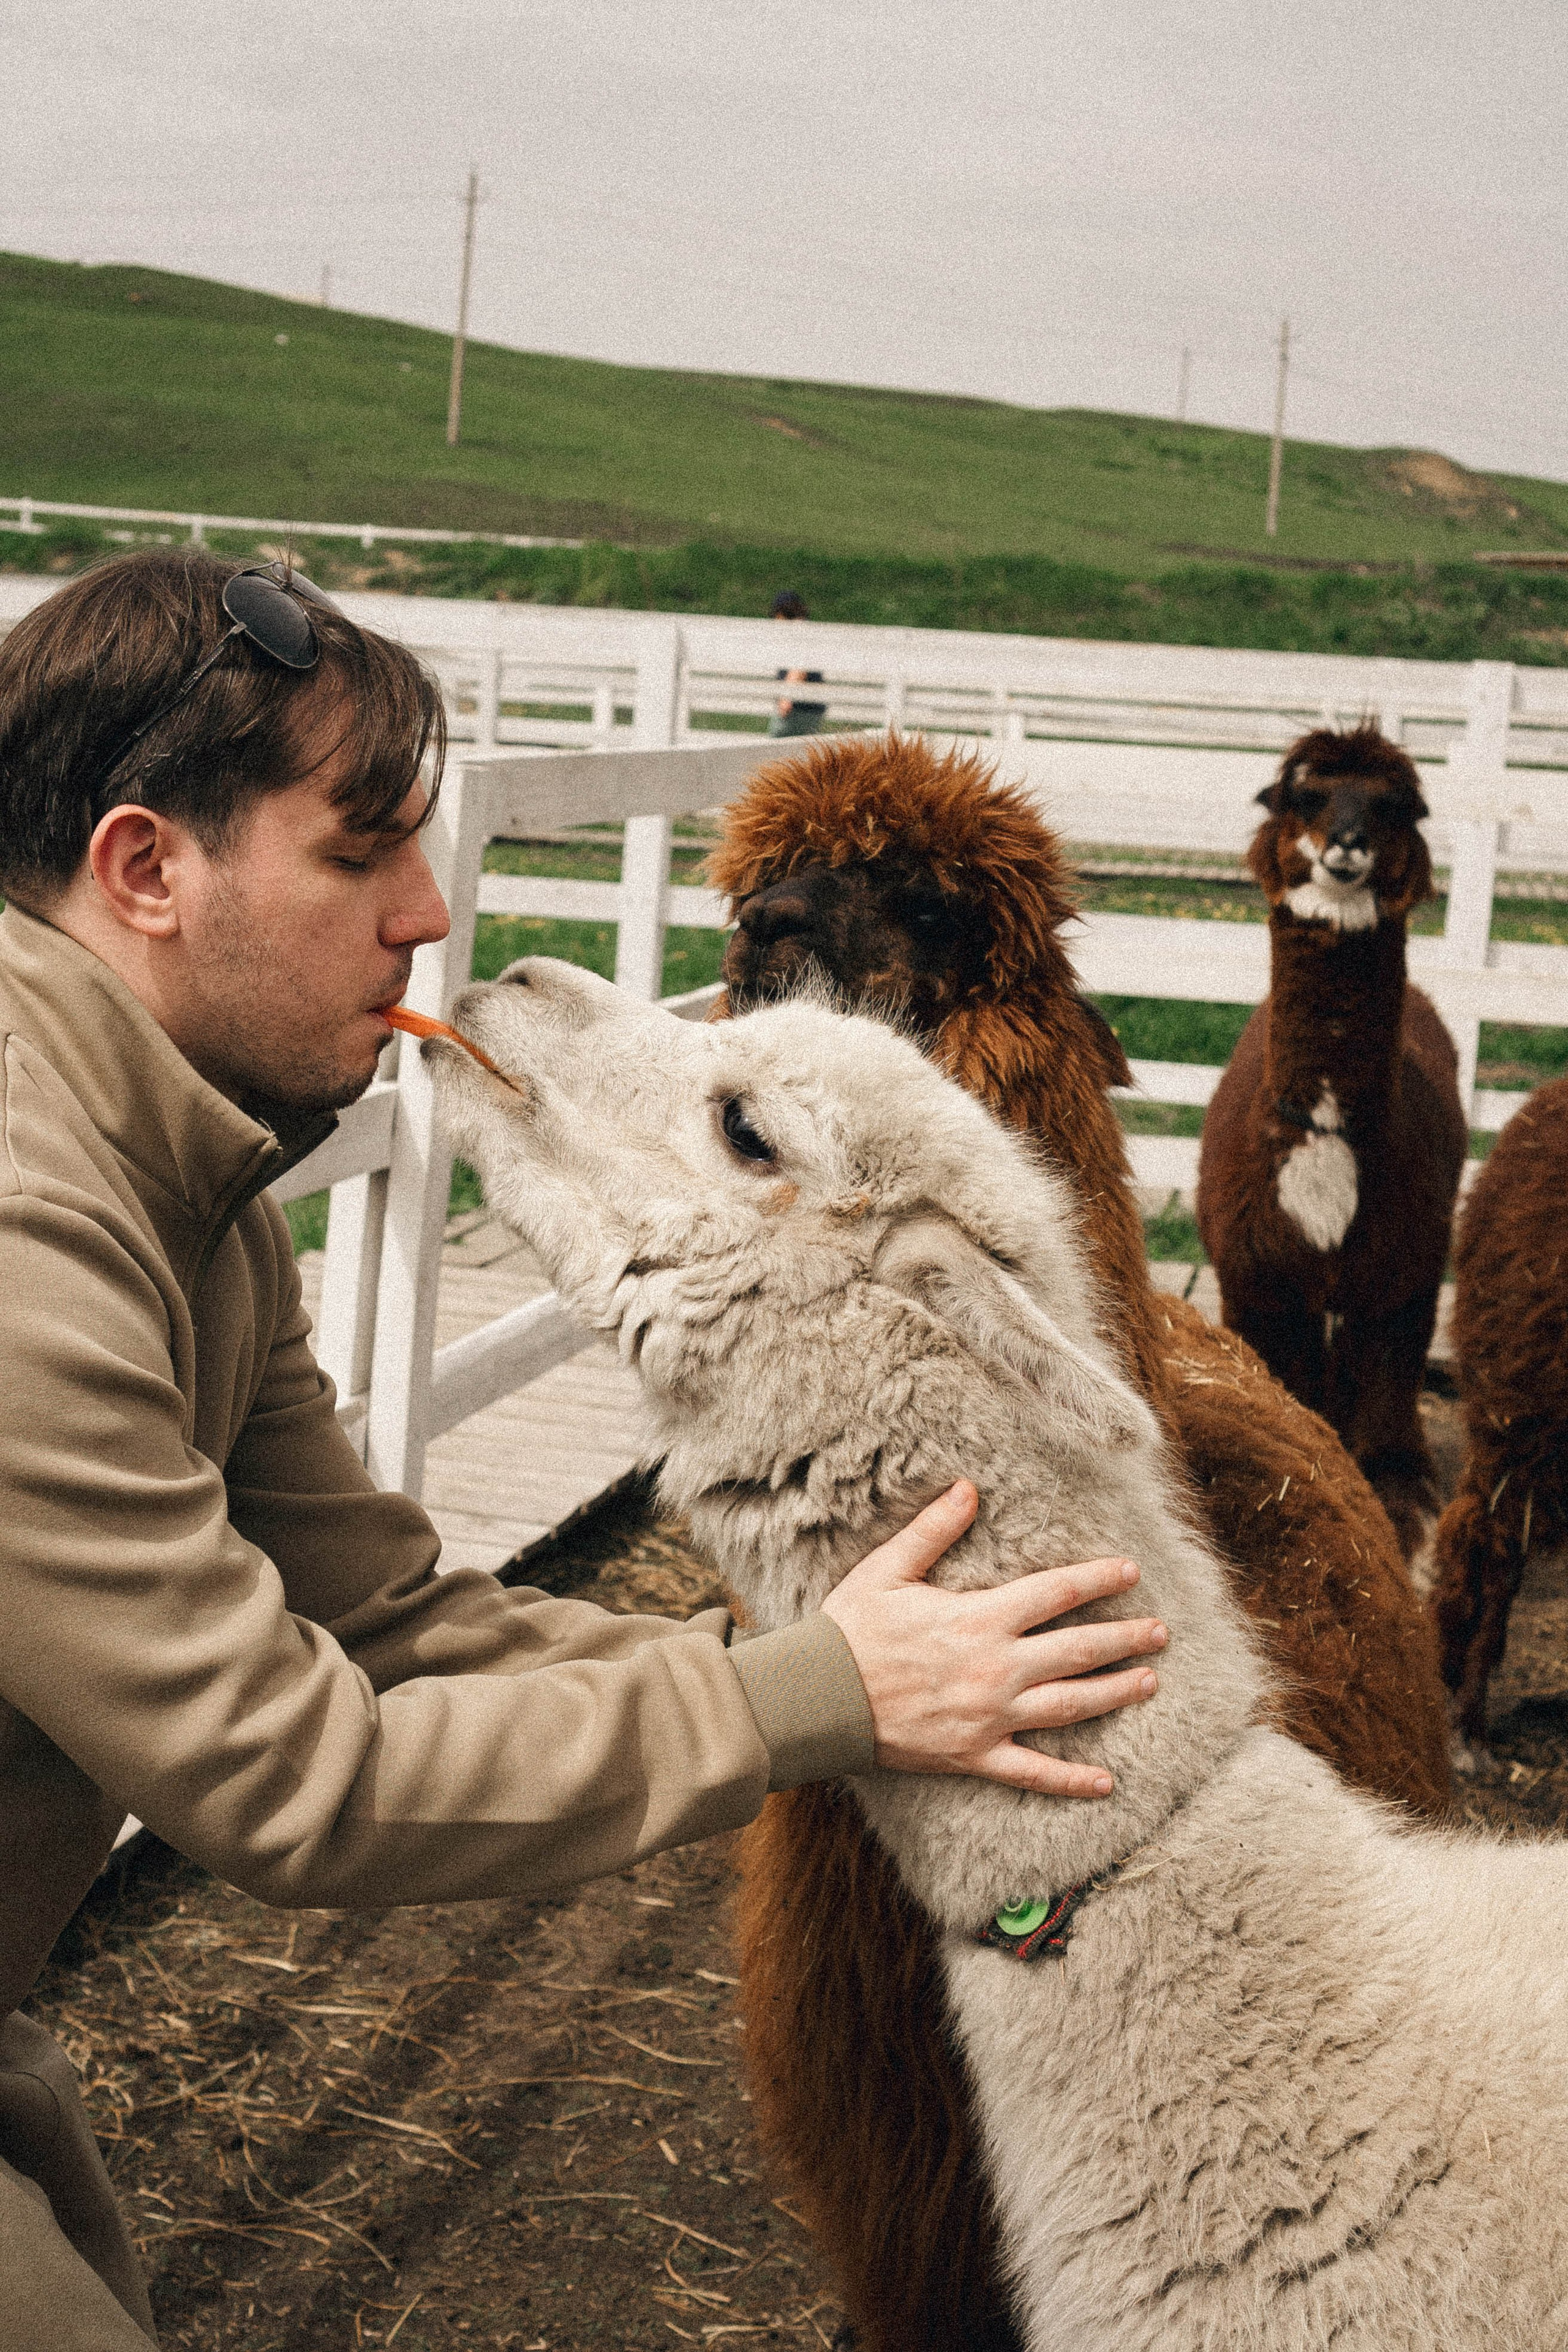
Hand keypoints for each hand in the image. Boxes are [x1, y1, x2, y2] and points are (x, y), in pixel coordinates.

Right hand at [820, 1481, 1165, 1796]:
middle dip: (1125, 1639)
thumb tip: (967, 1487)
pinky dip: (1071, 1780)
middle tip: (1161, 1632)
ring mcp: (990, 1717)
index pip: (1057, 1593)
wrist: (820, 1699)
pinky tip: (1107, 1782)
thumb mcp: (888, 1569)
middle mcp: (997, 1669)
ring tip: (1150, 1682)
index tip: (1131, 1572)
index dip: (1098, 1580)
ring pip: (1070, 1706)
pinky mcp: (975, 1756)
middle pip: (1078, 1651)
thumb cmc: (851, 1630)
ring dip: (1115, 1694)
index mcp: (980, 1619)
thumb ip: (932, 1530)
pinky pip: (1033, 1773)